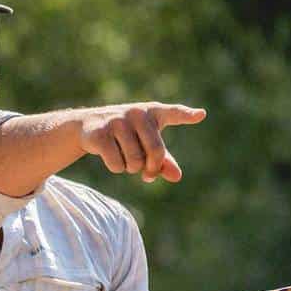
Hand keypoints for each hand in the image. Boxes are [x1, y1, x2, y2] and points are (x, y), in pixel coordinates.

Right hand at [77, 102, 205, 182]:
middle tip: (147, 174)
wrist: (89, 126)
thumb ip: (164, 161)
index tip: (201, 115)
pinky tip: (110, 157)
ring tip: (126, 159)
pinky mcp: (100, 133)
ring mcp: (117, 121)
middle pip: (156, 151)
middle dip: (152, 168)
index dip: (187, 115)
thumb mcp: (147, 145)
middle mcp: (137, 113)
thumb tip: (177, 177)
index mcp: (153, 112)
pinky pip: (117, 164)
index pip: (173, 113)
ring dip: (131, 169)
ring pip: (134, 161)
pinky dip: (116, 168)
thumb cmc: (127, 135)